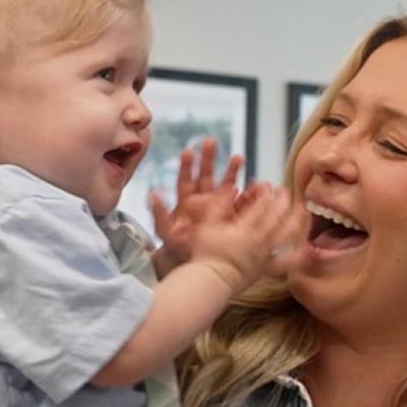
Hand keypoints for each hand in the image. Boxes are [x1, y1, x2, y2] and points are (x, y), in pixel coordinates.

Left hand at [151, 138, 241, 268]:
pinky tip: (255, 184)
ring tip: (238, 157)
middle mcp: (203, 201)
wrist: (198, 265)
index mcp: (186, 203)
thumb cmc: (180, 250)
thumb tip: (152, 194)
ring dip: (231, 171)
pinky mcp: (233, 217)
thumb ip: (159, 214)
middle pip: (205, 175)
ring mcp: (219, 207)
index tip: (188, 151)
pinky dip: (248, 193)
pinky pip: (241, 202)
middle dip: (208, 158)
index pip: (185, 180)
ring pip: (225, 184)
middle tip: (210, 141)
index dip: (186, 166)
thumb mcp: (166, 233)